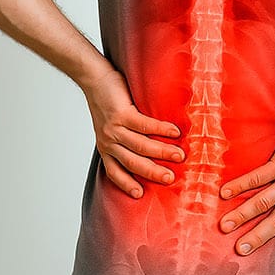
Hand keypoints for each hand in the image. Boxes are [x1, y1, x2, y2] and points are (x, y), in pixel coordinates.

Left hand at [82, 66, 182, 197]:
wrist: (94, 79)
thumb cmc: (107, 101)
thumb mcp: (109, 126)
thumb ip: (124, 139)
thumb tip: (149, 149)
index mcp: (106, 147)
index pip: (114, 172)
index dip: (126, 184)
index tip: (140, 195)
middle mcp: (109, 141)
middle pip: (132, 163)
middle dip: (153, 173)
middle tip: (171, 179)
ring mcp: (115, 128)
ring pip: (141, 146)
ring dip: (162, 152)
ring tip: (180, 156)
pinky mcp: (122, 114)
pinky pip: (145, 126)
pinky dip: (162, 130)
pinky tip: (175, 132)